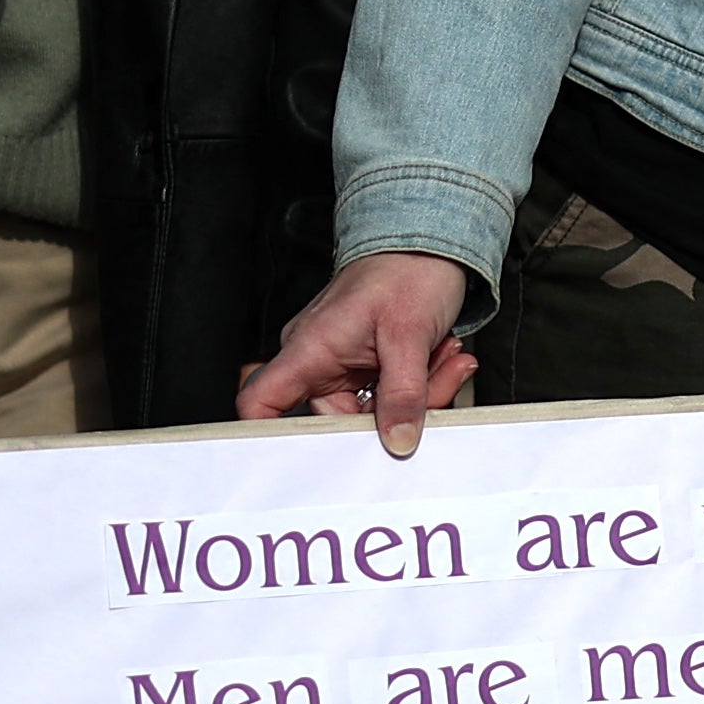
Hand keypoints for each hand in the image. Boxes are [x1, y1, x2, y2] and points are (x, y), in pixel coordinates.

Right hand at [239, 250, 482, 454]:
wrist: (433, 240)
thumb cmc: (407, 268)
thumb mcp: (409, 333)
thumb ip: (404, 392)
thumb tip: (398, 441)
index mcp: (309, 348)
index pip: (260, 400)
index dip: (265, 435)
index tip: (295, 464)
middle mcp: (318, 359)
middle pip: (341, 420)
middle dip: (397, 409)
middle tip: (433, 385)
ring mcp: (344, 365)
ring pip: (376, 411)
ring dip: (420, 392)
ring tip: (444, 356)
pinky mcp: (370, 366)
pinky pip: (393, 394)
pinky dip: (423, 382)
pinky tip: (442, 355)